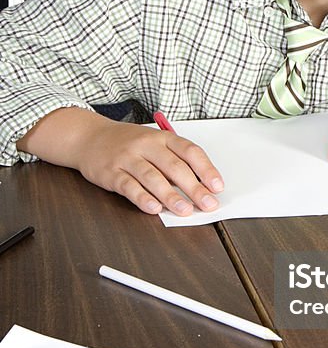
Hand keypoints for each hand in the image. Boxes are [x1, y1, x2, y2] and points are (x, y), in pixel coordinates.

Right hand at [17, 108, 223, 215]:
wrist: (89, 137)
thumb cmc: (129, 144)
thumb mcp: (154, 143)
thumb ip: (174, 162)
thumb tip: (200, 188)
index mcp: (163, 138)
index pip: (190, 151)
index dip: (206, 169)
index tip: (217, 187)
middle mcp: (146, 145)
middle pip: (174, 166)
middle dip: (193, 187)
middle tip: (207, 204)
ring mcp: (127, 158)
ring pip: (152, 177)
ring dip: (171, 195)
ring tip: (185, 210)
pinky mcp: (111, 173)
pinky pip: (129, 186)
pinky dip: (142, 198)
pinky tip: (154, 208)